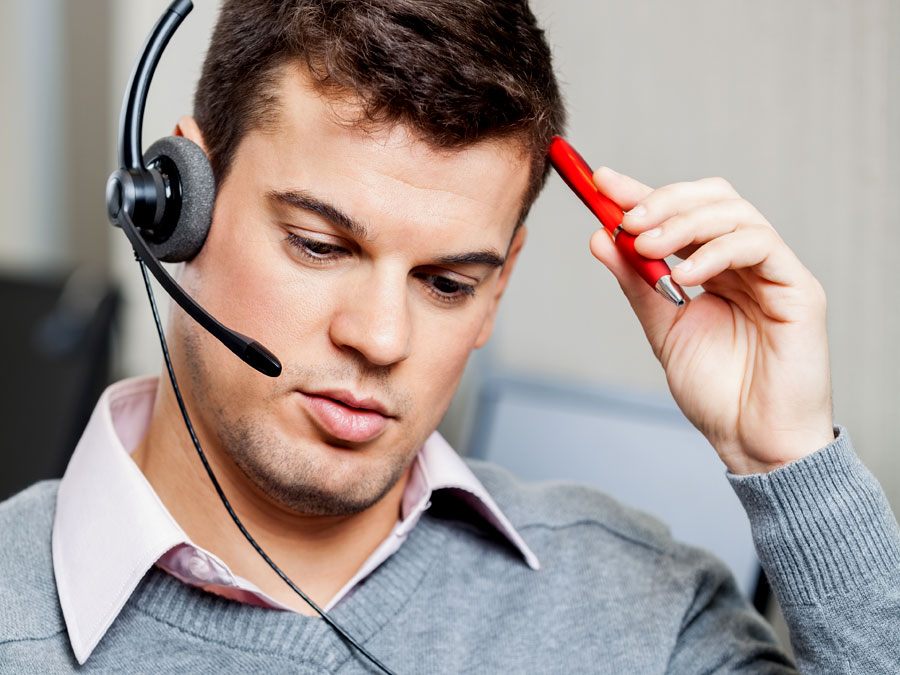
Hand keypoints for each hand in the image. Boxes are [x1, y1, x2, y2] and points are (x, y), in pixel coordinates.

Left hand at [588, 168, 834, 474]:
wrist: (752, 441)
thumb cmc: (717, 391)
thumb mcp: (663, 328)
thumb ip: (636, 283)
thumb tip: (601, 237)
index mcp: (715, 268)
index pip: (681, 214)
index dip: (642, 192)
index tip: (601, 181)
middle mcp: (746, 262)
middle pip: (712, 198)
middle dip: (663, 200)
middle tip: (625, 218)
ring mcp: (774, 272)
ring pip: (735, 213)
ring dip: (683, 222)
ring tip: (646, 246)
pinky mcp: (798, 288)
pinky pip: (758, 245)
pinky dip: (715, 251)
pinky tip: (683, 274)